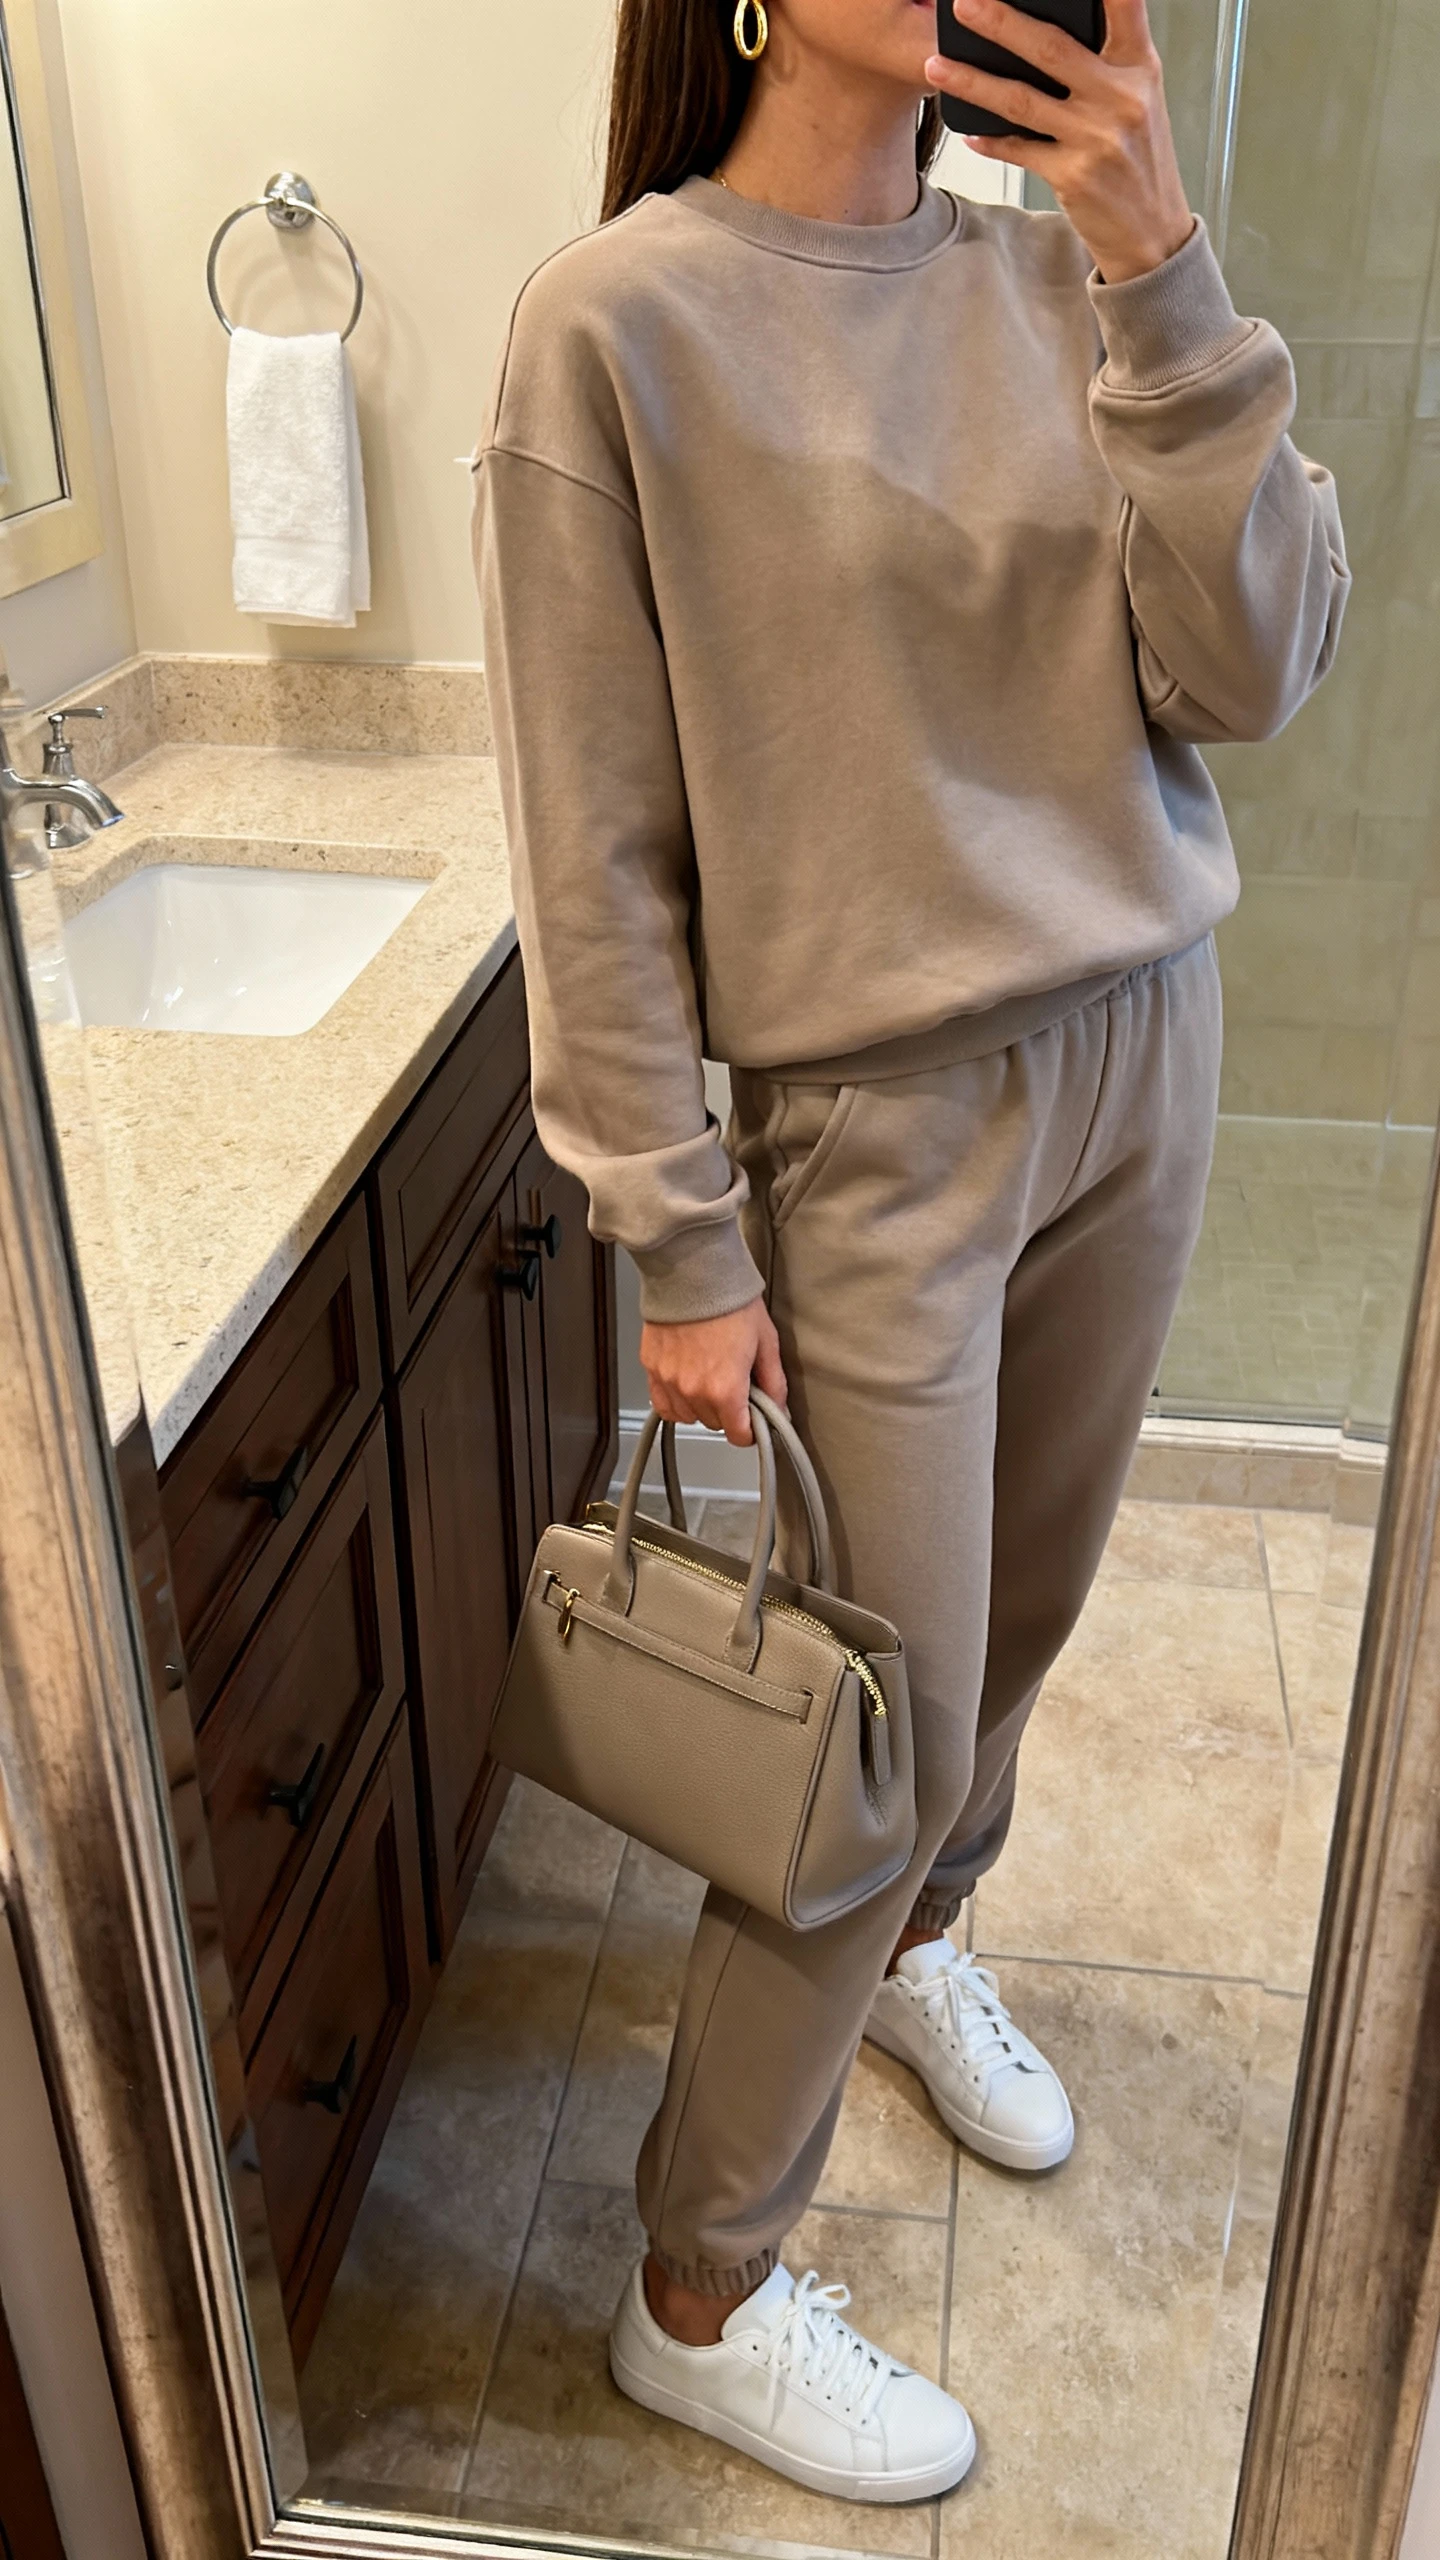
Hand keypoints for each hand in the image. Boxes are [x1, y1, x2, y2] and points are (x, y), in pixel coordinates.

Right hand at [640, 1299, 787, 1446]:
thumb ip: (774, 1382)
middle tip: (736, 1385)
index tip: (754, 1420)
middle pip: (714, 1424)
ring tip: (711, 1378)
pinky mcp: (652, 1368)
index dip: (751, 1431)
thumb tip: (780, 1409)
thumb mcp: (766, 1342)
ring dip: (701, 1406)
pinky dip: (676, 1400)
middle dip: (728, 1411)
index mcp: (725, 1389)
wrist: (694, 1272)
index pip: (738, 1435)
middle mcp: (693, 1390)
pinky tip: (688, 1384)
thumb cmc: (729, 1300)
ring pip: (688, 1416)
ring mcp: (669, 1381)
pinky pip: (663, 1403)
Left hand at [927, 0, 1194, 283]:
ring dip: (973, 81)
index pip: (1125, 4)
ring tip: (936, 63)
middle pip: (1051, 48)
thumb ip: (1107, 60)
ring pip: (1022, 100)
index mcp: (1141, 67)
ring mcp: (1096, 138)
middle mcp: (1121, 97)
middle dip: (1001, 21)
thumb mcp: (1140, 99)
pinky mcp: (1073, 176)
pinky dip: (991, 140)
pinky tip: (968, 133)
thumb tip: (1046, 27)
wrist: (1152, 234)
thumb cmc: (1140, 159)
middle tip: (964, 3)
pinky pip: (1019, 150)